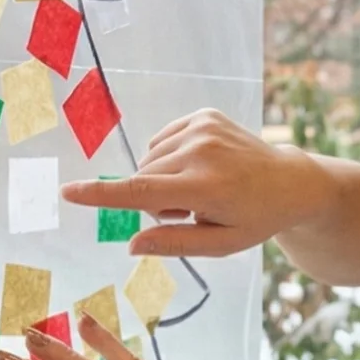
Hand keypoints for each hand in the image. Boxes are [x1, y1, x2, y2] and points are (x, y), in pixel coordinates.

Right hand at [59, 109, 329, 257]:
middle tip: (191, 212)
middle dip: (154, 201)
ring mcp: (203, 128)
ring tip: (198, 189)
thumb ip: (174, 243)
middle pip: (143, 180)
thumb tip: (130, 245)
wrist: (290, 181)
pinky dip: (170, 159)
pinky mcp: (204, 115)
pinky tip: (199, 167)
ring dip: (161, 180)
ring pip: (149, 161)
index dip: (102, 195)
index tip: (69, 192)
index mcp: (206, 188)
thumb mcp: (221, 244)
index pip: (142, 193)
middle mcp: (202, 152)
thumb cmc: (255, 219)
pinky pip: (161, 141)